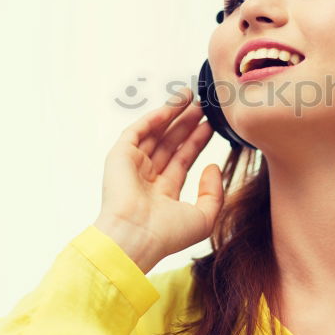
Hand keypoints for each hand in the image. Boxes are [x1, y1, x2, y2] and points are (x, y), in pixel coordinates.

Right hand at [94, 86, 224, 268]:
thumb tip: (213, 166)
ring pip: (155, 133)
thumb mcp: (203, 217)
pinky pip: (138, 131)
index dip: (197, 141)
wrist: (135, 237)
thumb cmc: (166, 235)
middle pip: (170, 143)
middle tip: (204, 106)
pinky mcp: (119, 156)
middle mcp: (146, 179)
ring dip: (172, 114)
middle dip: (186, 123)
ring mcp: (132, 166)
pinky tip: (173, 105)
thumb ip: (214, 193)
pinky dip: (155, 117)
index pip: (182, 160)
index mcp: (163, 194)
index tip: (211, 125)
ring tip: (191, 97)